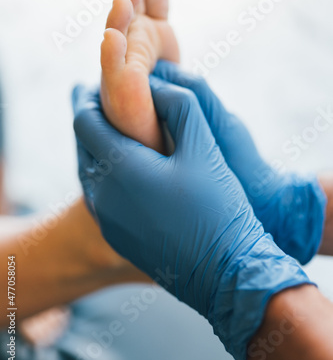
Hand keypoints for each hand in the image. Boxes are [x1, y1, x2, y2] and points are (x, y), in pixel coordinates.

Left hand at [72, 77, 310, 359]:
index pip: (85, 119)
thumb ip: (180, 106)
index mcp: (119, 166)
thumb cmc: (217, 208)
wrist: (224, 273)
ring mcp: (106, 219)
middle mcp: (102, 193)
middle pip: (83, 144)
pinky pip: (99, 194)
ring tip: (119, 134)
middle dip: (93, 120)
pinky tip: (131, 171)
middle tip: (108, 104)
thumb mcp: (204, 148)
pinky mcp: (116, 235)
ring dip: (99, 148)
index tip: (102, 86)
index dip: (92, 98)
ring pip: (89, 170)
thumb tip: (158, 85)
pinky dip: (107, 173)